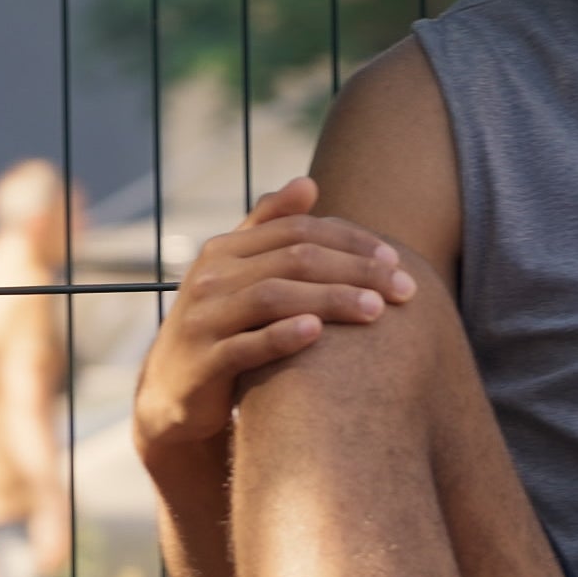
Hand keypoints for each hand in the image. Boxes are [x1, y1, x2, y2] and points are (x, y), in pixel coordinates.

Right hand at [131, 177, 417, 463]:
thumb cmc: (221, 328)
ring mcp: (203, 319)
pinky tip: (318, 332)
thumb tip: (308, 183)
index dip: (350, 240)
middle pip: (294, 260)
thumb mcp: (238, 275)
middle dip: (355, 271)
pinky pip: (246, 346)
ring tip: (376, 311)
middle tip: (404, 289)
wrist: (173, 393)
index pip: (298, 230)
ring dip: (330, 300)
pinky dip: (282, 336)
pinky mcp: (203, 363)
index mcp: (224, 249)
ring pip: (274, 297)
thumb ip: (269, 228)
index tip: (394, 260)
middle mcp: (211, 277)